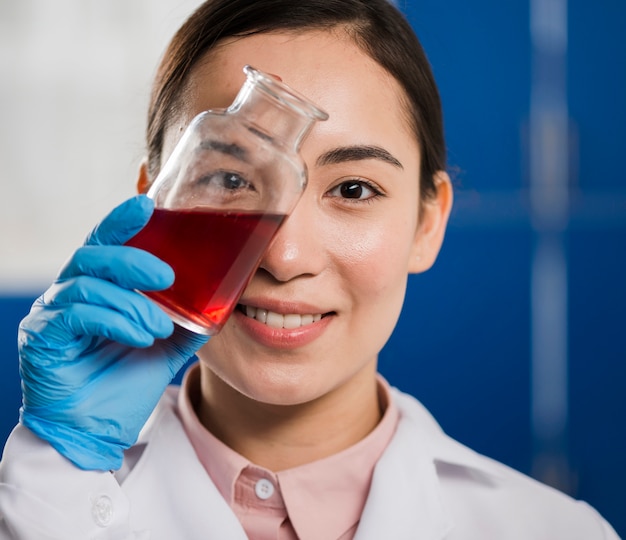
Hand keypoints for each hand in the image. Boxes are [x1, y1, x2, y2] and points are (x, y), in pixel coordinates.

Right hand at [18, 195, 207, 470]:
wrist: (98, 434)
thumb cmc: (126, 384)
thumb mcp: (167, 346)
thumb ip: (187, 320)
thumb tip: (222, 301)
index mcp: (97, 289)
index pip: (105, 244)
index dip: (122, 221)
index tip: (146, 204)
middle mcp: (69, 295)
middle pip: (93, 255)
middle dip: (132, 260)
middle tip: (167, 276)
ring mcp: (52, 316)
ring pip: (88, 286)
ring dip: (131, 303)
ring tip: (158, 326)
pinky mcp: (43, 339)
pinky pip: (77, 315)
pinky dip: (114, 320)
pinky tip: (141, 336)